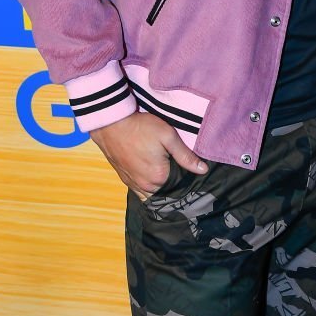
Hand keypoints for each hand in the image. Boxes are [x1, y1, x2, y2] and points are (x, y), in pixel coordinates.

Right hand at [90, 111, 207, 200]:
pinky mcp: (124, 179)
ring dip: (160, 184)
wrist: (111, 123)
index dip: (186, 175)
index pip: (180, 184)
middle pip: (167, 190)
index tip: (186, 164)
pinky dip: (148, 185)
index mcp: (159, 177)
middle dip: (173, 181)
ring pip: (153, 192)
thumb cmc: (141, 127)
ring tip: (164, 168)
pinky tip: (152, 173)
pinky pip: (140, 190)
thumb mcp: (168, 136)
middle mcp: (146, 186)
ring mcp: (133, 184)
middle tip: (175, 164)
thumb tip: (203, 170)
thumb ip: (185, 155)